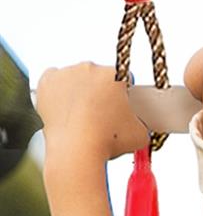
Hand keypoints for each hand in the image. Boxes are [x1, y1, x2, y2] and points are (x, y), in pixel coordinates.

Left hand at [35, 64, 149, 164]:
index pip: (124, 78)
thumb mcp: (141, 136)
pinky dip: (59, 92)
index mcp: (114, 75)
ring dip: (80, 92)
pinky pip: (54, 81)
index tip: (122, 106)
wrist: (76, 148)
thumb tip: (139, 125)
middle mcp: (89, 68)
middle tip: (103, 115)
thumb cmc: (106, 140)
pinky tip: (66, 108)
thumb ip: (142, 124)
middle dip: (101, 92)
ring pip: (76, 79)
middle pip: (98, 77)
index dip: (125, 94)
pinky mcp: (47, 80)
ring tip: (83, 116)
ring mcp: (66, 72)